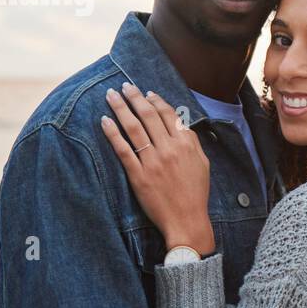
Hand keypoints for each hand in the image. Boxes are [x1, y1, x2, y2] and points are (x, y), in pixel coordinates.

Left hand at [100, 83, 214, 254]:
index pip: (168, 114)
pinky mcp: (138, 175)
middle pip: (148, 115)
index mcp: (186, 144)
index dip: (156, 100)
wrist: (187, 221)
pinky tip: (104, 121)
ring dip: (120, 108)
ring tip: (111, 95)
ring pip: (133, 127)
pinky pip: (123, 149)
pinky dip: (112, 133)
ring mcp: (153, 162)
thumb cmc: (196, 194)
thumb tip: (181, 123)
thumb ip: (192, 142)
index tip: (146, 92)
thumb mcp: (202, 164)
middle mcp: (169, 149)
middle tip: (124, 86)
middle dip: (135, 97)